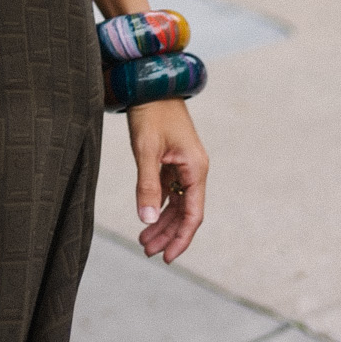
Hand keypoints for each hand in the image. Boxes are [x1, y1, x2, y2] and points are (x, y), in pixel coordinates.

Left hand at [128, 99, 207, 262]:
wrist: (150, 84)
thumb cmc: (151, 113)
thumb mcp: (146, 150)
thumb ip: (147, 185)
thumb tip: (146, 219)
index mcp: (196, 169)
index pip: (193, 214)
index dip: (181, 238)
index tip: (168, 257)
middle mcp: (194, 170)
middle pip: (185, 212)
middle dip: (167, 233)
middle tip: (148, 251)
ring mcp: (184, 165)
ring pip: (176, 203)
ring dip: (161, 222)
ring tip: (144, 241)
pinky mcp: (172, 160)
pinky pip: (169, 190)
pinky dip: (158, 205)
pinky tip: (147, 217)